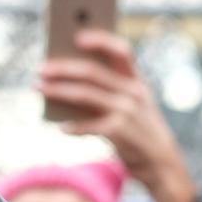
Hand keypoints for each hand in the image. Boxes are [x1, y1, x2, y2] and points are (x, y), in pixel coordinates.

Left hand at [37, 30, 196, 201]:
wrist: (163, 165)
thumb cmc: (140, 133)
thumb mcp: (133, 108)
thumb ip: (109, 93)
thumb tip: (67, 83)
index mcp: (137, 82)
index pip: (122, 50)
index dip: (101, 40)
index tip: (78, 36)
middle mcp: (133, 93)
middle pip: (92, 72)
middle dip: (63, 68)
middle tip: (41, 69)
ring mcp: (127, 112)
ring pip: (84, 94)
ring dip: (58, 90)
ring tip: (38, 88)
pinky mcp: (119, 132)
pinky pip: (88, 125)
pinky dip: (73, 127)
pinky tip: (62, 128)